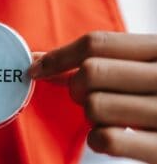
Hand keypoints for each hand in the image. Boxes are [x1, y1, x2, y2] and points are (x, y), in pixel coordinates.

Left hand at [29, 32, 156, 163]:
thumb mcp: (145, 65)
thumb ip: (104, 60)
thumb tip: (42, 62)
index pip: (96, 43)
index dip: (59, 56)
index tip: (37, 67)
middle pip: (90, 73)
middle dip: (75, 86)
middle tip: (84, 94)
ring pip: (94, 106)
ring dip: (89, 114)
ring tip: (106, 115)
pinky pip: (106, 139)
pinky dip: (97, 139)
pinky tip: (109, 136)